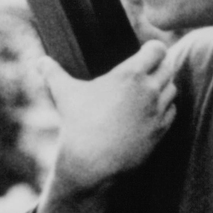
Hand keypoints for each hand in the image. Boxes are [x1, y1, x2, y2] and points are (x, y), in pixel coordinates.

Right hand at [38, 40, 177, 192]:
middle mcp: (149, 91)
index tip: (145, 52)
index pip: (158, 49)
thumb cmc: (77, 125)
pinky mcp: (161, 131)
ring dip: (163, 87)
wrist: (90, 164)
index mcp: (129, 75)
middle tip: (145, 71)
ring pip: (172, 89)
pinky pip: (172, 111)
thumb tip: (40, 61)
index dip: (152, 49)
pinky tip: (150, 110)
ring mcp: (157, 112)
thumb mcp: (64, 94)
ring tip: (147, 90)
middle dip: (158, 67)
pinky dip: (164, 108)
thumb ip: (52, 73)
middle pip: (168, 67)